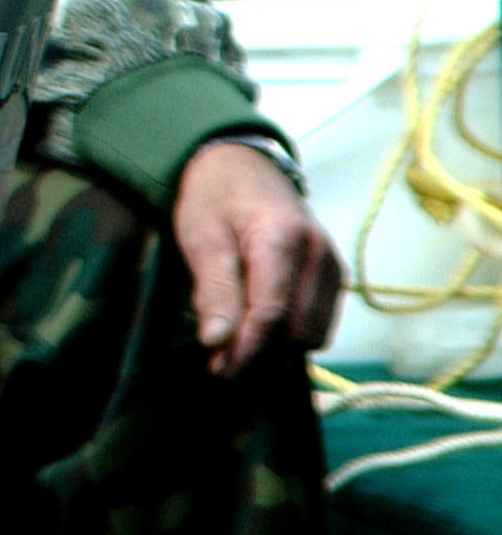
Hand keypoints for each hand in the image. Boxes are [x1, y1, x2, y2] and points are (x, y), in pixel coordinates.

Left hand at [175, 140, 343, 376]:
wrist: (243, 165)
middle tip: (220, 358)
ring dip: (278, 347)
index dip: (246, 349)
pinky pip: (320, 323)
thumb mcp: (199, 236)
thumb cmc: (214, 197)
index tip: (219, 370)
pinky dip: (292, 334)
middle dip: (261, 351)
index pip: (272, 313)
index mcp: (283, 239)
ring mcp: (333, 266)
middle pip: (297, 330)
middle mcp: (319, 255)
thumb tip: (217, 343)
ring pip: (314, 334)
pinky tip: (261, 328)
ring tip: (238, 341)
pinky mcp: (334, 277)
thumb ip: (213, 289)